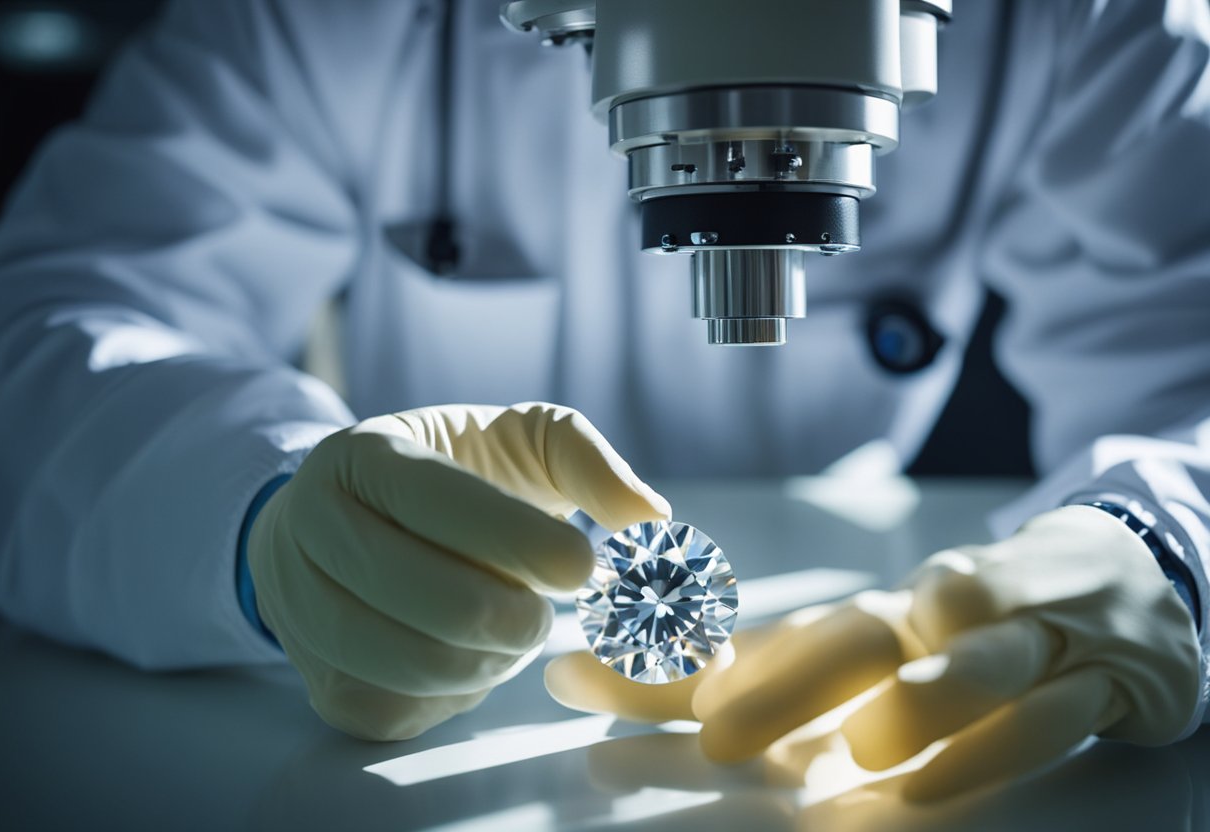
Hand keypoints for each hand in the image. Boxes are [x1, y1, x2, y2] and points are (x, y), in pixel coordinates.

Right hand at [248, 402, 669, 739]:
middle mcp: (311, 526)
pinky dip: (454, 694)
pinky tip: (471, 655)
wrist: (362, 522)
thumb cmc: (460, 476)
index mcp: (362, 454)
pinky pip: (396, 710)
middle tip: (550, 611)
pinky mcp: (319, 680)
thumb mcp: (522, 441)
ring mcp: (302, 607)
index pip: (435, 503)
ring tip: (513, 627)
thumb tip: (650, 519)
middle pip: (427, 597)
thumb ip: (589, 465)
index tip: (585, 566)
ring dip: (490, 658)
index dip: (518, 541)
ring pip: (411, 664)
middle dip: (515, 616)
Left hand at [546, 506, 1200, 800]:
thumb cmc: (986, 621)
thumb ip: (803, 674)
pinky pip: (1048, 714)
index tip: (588, 678)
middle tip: (719, 733)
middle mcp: (934, 616)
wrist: (1130, 576)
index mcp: (874, 613)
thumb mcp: (890, 647)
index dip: (676, 660)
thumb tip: (690, 700)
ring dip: (915, 701)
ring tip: (859, 751)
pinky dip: (994, 743)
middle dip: (787, 683)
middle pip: (861, 637)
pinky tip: (939, 779)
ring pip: (971, 662)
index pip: (765, 636)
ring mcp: (1020, 642)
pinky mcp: (1098, 679)